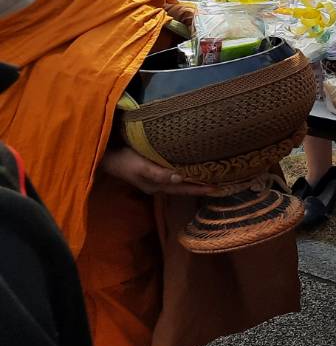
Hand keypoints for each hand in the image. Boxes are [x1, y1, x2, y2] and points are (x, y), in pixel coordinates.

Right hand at [99, 146, 214, 196]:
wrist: (105, 156)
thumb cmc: (123, 160)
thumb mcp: (140, 167)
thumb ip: (159, 173)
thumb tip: (180, 178)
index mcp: (156, 186)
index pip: (183, 189)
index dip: (199, 188)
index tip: (217, 187)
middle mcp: (157, 185)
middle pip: (183, 187)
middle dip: (199, 186)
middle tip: (220, 183)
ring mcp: (154, 178)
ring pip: (179, 181)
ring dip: (193, 179)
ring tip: (210, 176)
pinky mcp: (151, 170)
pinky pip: (172, 173)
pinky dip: (184, 172)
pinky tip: (191, 167)